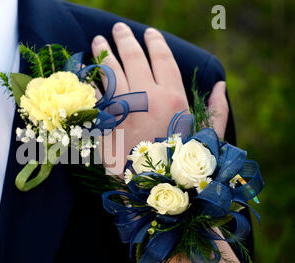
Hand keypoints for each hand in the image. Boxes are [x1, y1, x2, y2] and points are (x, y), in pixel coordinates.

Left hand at [91, 23, 228, 172]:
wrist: (150, 191)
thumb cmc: (181, 167)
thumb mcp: (207, 139)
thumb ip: (217, 111)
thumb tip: (222, 86)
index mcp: (174, 98)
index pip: (163, 59)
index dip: (155, 42)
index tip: (149, 33)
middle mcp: (148, 96)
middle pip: (134, 57)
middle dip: (125, 38)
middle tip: (117, 28)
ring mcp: (123, 107)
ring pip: (111, 69)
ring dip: (103, 51)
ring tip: (97, 40)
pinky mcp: (104, 119)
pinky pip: (95, 92)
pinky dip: (90, 79)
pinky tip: (86, 70)